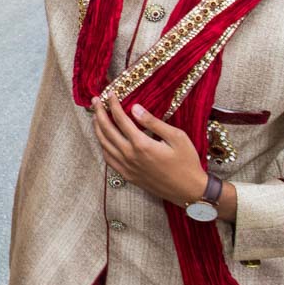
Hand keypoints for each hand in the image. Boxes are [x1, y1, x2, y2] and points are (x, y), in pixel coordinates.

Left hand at [91, 93, 209, 207]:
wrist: (189, 191)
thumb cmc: (187, 162)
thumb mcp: (176, 137)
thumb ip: (153, 122)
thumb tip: (135, 108)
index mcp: (141, 144)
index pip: (120, 119)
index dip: (113, 105)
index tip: (110, 94)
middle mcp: (130, 156)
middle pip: (107, 130)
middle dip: (99, 113)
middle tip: (95, 101)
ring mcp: (127, 167)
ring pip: (104, 145)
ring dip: (97, 129)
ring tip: (95, 116)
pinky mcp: (128, 176)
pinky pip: (109, 159)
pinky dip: (102, 146)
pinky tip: (103, 140)